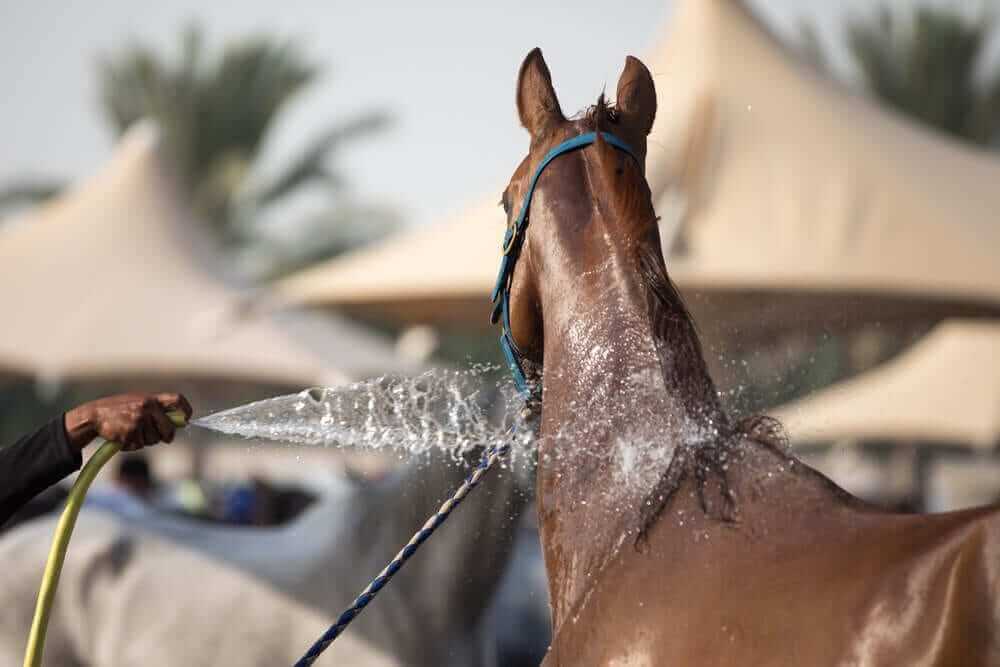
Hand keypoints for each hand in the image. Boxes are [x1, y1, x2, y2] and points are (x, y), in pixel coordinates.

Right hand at [64, 393, 192, 451]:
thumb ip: (158, 410)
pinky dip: (133, 445)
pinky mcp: (130, 433)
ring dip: (146, 440)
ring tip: (133, 431)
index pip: (177, 400)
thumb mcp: (139, 402)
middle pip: (169, 429)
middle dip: (168, 436)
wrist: (95, 415)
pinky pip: (139, 445)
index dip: (186, 410)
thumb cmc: (119, 409)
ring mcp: (138, 420)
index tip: (187, 419)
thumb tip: (182, 422)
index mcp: (151, 398)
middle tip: (165, 438)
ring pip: (154, 440)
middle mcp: (147, 407)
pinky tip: (124, 437)